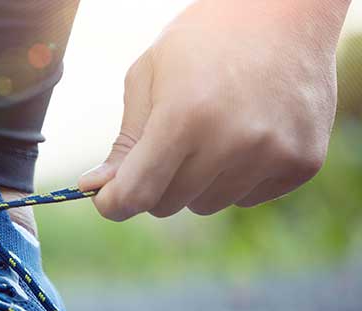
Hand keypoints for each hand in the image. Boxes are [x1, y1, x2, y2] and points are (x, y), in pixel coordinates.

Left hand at [78, 0, 348, 220]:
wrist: (286, 11)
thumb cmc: (203, 40)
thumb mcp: (148, 77)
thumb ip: (124, 142)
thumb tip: (94, 189)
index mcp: (184, 117)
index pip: (137, 194)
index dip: (115, 203)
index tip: (108, 198)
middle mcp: (232, 141)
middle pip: (167, 205)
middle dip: (156, 182)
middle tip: (168, 142)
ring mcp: (273, 154)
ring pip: (206, 205)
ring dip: (197, 181)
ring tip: (213, 129)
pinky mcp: (303, 163)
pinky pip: (246, 198)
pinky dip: (237, 177)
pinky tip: (247, 132)